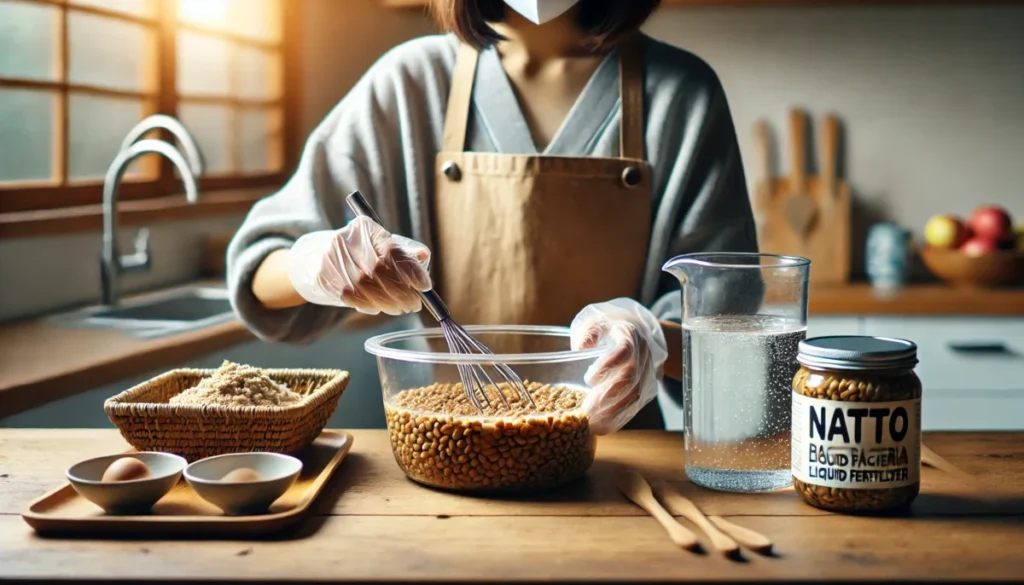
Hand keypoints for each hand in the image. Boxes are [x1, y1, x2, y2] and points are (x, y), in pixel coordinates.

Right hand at [287, 216, 431, 314]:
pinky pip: (353, 298)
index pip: (392, 250)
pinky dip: (371, 306)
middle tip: (415, 304)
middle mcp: (347, 241)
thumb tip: (423, 257)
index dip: (411, 270)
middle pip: (379, 271)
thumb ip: (403, 252)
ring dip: (389, 303)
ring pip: (366, 288)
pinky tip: (380, 308)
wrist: (316, 258)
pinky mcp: (325, 279)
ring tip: (401, 308)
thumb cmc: (358, 253)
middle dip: (402, 292)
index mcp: (365, 228)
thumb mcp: (380, 245)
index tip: (425, 286)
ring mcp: (332, 260)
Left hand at [570, 298, 667, 434]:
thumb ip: (588, 331)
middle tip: (587, 410)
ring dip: (614, 413)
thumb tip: (582, 348)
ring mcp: (648, 372)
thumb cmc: (609, 326)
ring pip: (636, 396)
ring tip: (593, 425)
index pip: (624, 350)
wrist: (641, 331)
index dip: (608, 365)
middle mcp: (643, 354)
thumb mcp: (595, 319)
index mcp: (630, 334)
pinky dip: (620, 418)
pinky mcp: (647, 387)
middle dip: (609, 397)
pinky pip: (636, 405)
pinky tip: (603, 428)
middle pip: (631, 378)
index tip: (589, 378)